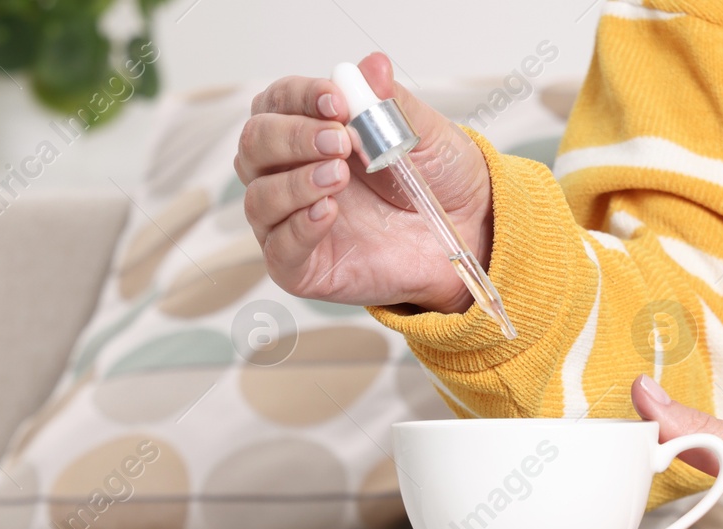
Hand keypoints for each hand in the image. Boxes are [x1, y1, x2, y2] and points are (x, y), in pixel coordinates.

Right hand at [235, 52, 491, 313]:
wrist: (468, 232)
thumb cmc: (438, 180)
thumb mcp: (423, 133)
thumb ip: (391, 103)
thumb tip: (372, 66)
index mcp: (311, 131)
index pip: (278, 103)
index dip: (300, 97)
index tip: (337, 101)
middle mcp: (292, 173)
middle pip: (255, 145)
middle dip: (292, 137)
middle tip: (340, 141)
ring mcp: (292, 221)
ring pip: (259, 197)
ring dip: (295, 183)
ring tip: (338, 177)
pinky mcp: (303, 267)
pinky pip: (279, 250)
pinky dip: (299, 227)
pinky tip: (328, 211)